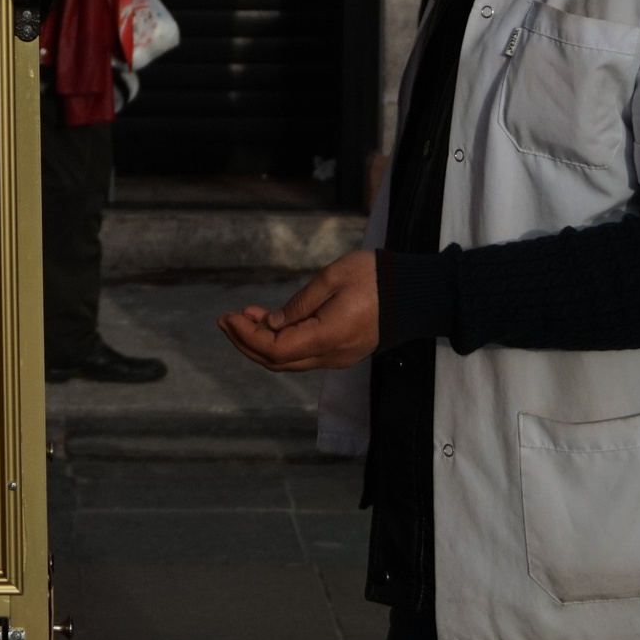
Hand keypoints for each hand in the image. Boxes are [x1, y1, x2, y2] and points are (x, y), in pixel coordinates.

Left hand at [217, 251, 378, 371]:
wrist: (415, 293)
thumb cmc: (375, 278)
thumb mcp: (332, 278)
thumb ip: (299, 304)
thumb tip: (272, 323)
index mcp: (328, 337)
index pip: (275, 349)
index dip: (246, 336)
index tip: (229, 316)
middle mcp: (331, 355)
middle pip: (277, 362)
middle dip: (245, 342)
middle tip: (224, 319)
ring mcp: (338, 357)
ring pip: (290, 361)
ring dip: (261, 342)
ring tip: (241, 317)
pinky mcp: (342, 351)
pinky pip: (304, 354)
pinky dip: (281, 341)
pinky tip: (269, 321)